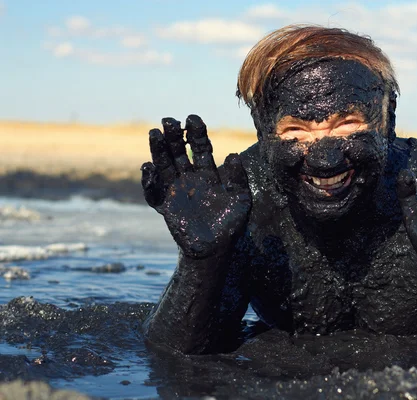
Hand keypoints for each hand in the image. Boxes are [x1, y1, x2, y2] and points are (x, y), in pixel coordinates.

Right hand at [140, 115, 250, 257]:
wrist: (214, 250)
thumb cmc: (230, 226)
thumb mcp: (240, 201)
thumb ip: (238, 179)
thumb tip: (232, 155)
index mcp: (208, 174)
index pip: (201, 148)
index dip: (197, 133)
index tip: (192, 117)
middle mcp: (190, 179)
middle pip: (179, 152)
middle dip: (174, 136)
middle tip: (169, 120)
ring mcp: (176, 191)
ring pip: (164, 166)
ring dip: (159, 150)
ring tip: (154, 133)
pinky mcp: (166, 206)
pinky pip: (154, 192)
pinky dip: (149, 181)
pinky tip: (149, 168)